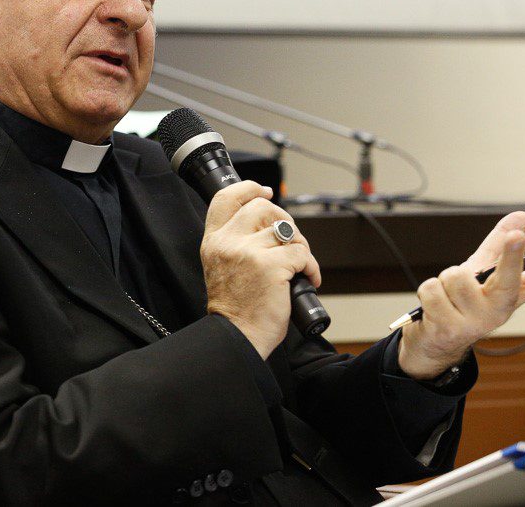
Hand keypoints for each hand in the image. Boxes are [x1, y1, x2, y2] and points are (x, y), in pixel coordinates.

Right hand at [201, 181, 320, 358]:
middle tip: (290, 240)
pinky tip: (307, 279)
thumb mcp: (222, 268)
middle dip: (283, 219)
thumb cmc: (235, 309)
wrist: (237, 337)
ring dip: (300, 245)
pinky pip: (301, 253)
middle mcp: (228, 242)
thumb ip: (236, 243)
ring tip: (299, 265)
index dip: (248, 188)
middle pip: (262, 207)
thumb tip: (269, 225)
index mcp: (214, 241)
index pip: (226, 198)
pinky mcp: (271, 266)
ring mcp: (249, 252)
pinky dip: (311, 267)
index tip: (264, 191)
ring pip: (286, 230)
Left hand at [399, 211, 524, 378]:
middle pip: (507, 278)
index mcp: (510, 296)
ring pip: (455, 276)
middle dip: (509, 255)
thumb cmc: (461, 299)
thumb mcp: (481, 272)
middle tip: (516, 235)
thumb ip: (499, 244)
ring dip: (444, 280)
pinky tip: (434, 307)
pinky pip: (433, 289)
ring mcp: (476, 323)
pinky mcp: (450, 329)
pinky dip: (429, 292)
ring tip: (448, 296)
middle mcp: (499, 311)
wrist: (435, 340)